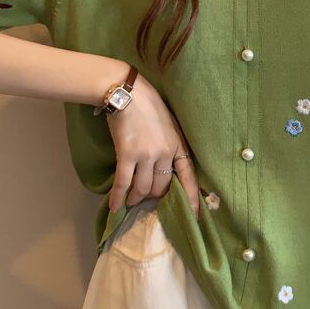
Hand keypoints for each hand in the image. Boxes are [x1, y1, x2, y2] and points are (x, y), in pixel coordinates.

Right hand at [104, 73, 199, 216]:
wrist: (127, 92)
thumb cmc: (149, 106)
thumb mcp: (170, 125)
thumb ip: (170, 146)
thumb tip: (165, 169)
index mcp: (179, 145)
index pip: (188, 177)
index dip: (191, 198)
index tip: (193, 215)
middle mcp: (165, 153)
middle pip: (161, 187)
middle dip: (153, 196)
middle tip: (146, 198)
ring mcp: (146, 155)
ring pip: (143, 188)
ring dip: (137, 198)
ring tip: (132, 201)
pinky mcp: (127, 154)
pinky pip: (124, 183)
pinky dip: (119, 197)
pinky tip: (115, 207)